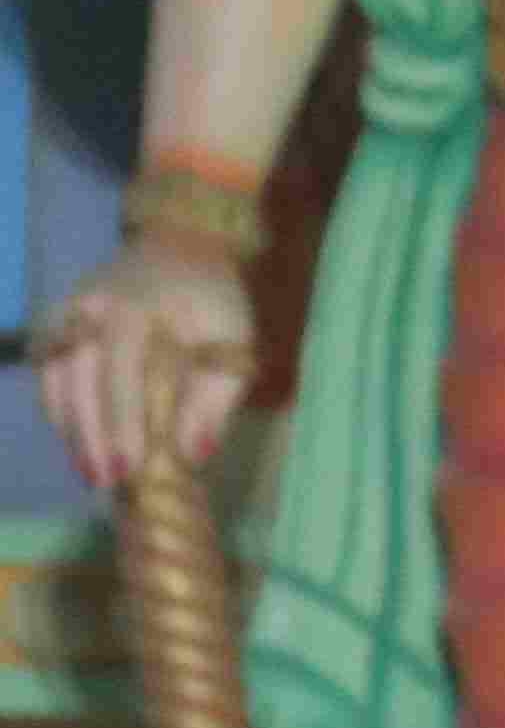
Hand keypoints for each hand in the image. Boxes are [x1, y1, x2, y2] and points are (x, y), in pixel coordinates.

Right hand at [40, 237, 256, 491]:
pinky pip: (48, 374)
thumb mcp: (234, 341)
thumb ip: (216, 397)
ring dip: (71, 430)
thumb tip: (193, 454)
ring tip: (92, 472)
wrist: (180, 247)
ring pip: (56, 380)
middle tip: (107, 481)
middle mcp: (90, 306)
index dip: (123, 421)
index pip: (121, 368)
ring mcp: (66, 313)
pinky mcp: (54, 324)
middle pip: (79, 378)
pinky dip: (60, 410)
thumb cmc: (211, 301)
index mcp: (135, 305)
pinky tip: (80, 442)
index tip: (131, 467)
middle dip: (91, 435)